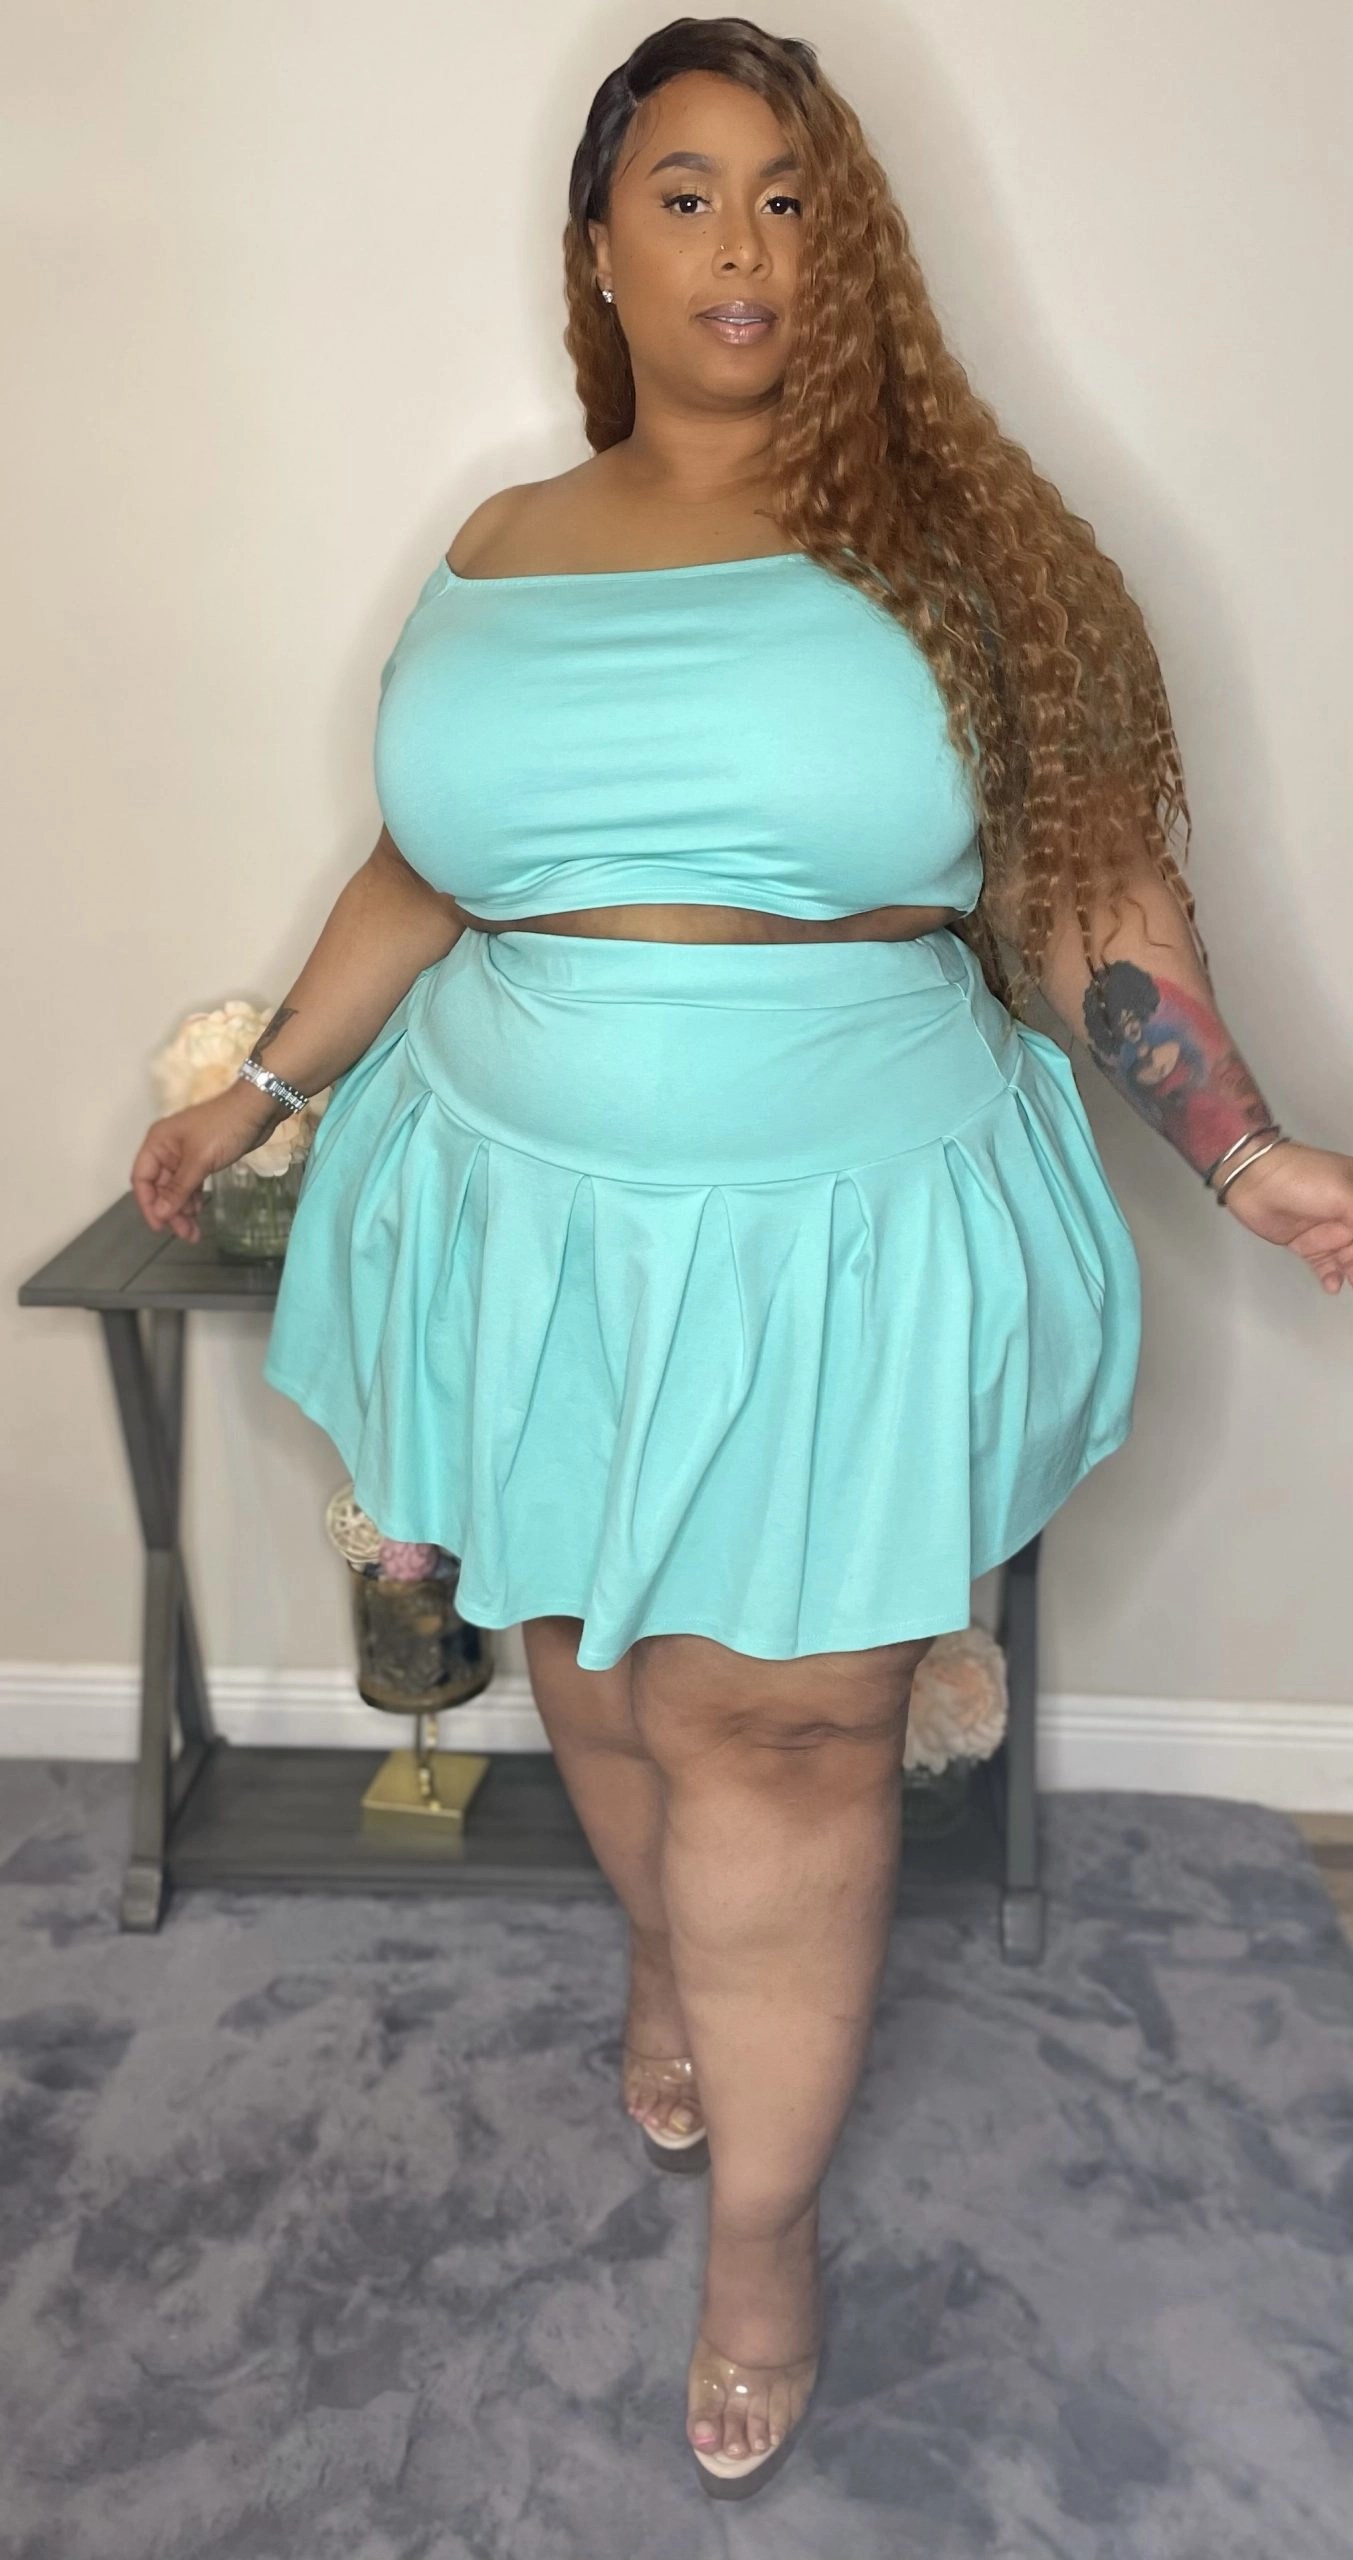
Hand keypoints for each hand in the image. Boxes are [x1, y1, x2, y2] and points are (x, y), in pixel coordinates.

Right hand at [129, 1085, 283, 1242]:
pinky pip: (190, 1182)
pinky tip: (198, 1212)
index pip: (141, 1178)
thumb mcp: (199, 1161)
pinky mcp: (201, 1158)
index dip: (148, 1204)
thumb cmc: (224, 1128)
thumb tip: (160, 1213)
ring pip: (176, 1187)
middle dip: (170, 1211)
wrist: (256, 1109)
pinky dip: (192, 1197)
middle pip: (159, 1187)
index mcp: (157, 1143)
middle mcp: (166, 1148)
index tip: (160, 1226)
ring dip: (182, 1209)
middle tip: (185, 1234)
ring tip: (194, 1232)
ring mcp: (184, 1154)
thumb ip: (178, 1189)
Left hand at [1215, 1139, 1352, 1293]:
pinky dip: (1332, 1278)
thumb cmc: (1305, 1181)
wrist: (1255, 1182)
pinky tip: (1333, 1285)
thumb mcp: (1345, 1194)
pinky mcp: (1308, 1246)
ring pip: (1349, 1259)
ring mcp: (1328, 1231)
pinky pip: (1327, 1267)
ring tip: (1352, 1282)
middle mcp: (1348, 1213)